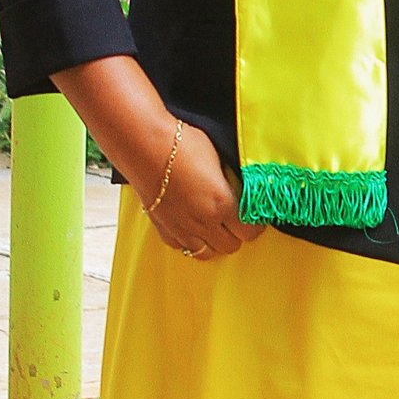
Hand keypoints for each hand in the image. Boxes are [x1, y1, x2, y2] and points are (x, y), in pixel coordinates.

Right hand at [51, 54, 262, 263]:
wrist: (143, 145)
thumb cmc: (181, 144)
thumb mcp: (219, 158)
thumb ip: (231, 181)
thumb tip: (240, 189)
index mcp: (222, 204)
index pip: (250, 231)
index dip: (255, 225)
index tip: (253, 216)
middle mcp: (203, 222)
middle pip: (230, 246)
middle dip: (237, 234)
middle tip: (235, 220)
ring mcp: (181, 228)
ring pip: (206, 253)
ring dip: (214, 242)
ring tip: (214, 227)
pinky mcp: (162, 227)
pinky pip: (181, 247)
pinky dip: (189, 242)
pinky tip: (191, 227)